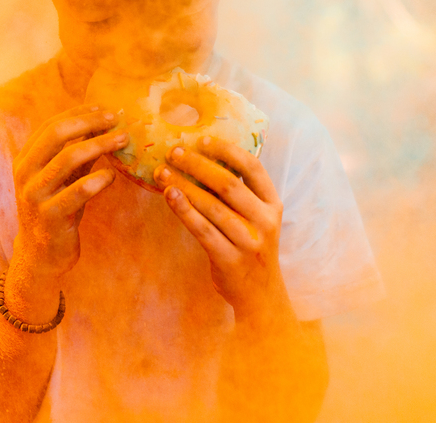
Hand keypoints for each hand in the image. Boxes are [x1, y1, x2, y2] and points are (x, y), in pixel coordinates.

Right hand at [12, 105, 123, 280]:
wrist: (41, 254)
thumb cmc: (56, 209)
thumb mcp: (64, 177)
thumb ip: (77, 152)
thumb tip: (102, 123)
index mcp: (26, 159)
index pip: (51, 124)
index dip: (80, 113)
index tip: (106, 109)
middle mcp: (25, 173)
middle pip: (56, 134)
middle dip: (89, 122)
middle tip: (116, 120)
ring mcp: (34, 195)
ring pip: (66, 158)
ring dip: (99, 145)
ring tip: (122, 140)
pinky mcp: (49, 217)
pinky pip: (76, 192)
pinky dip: (97, 180)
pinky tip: (112, 175)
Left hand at [154, 136, 290, 322]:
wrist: (261, 295)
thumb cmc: (251, 247)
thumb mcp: (257, 218)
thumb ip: (239, 194)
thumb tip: (202, 158)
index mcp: (273, 204)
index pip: (252, 167)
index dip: (225, 150)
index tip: (200, 139)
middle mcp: (265, 221)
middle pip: (228, 183)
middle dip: (197, 164)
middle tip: (174, 151)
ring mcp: (249, 241)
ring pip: (211, 206)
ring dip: (184, 185)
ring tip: (162, 172)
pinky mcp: (230, 259)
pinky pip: (202, 229)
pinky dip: (184, 210)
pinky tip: (169, 195)